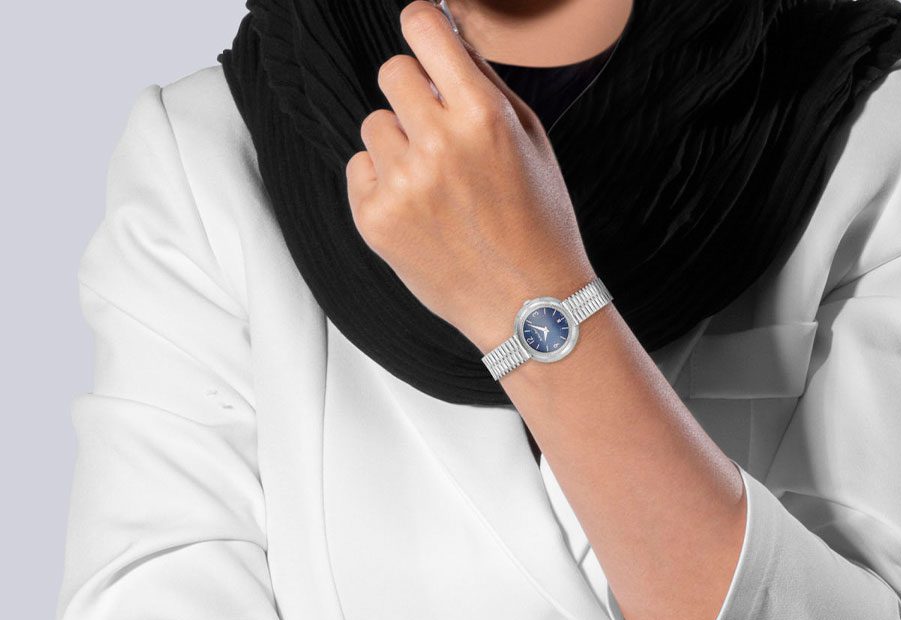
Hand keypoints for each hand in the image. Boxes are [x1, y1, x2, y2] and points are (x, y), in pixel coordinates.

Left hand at [344, 1, 594, 351]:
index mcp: (481, 116)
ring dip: (400, 144)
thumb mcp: (533, 144)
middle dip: (415, 94)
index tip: (425, 41)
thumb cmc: (539, 226)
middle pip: (393, 73)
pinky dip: (384, 183)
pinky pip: (360, 169)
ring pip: (375, 125)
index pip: (422, 28)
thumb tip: (447, 40)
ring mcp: (402, 185)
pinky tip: (419, 211)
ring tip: (436, 185)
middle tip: (439, 133)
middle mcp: (437, 144)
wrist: (528, 307)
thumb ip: (487, 87)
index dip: (423, 30)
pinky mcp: (375, 220)